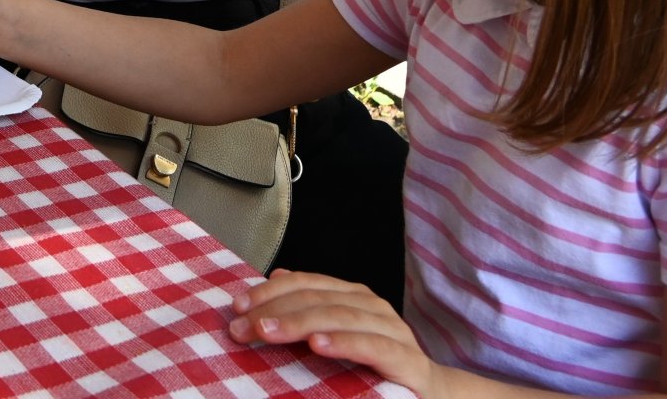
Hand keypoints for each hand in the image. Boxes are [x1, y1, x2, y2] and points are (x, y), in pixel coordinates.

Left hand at [228, 271, 444, 395]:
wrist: (429, 396)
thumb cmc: (375, 367)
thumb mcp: (335, 338)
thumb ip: (308, 311)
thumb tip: (276, 279)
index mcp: (352, 296)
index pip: (306, 283)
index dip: (269, 291)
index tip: (237, 306)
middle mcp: (372, 306)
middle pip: (317, 298)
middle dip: (274, 310)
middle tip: (242, 327)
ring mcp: (392, 330)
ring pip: (341, 316)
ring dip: (299, 323)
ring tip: (268, 332)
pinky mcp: (407, 359)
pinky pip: (373, 346)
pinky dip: (344, 342)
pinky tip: (318, 344)